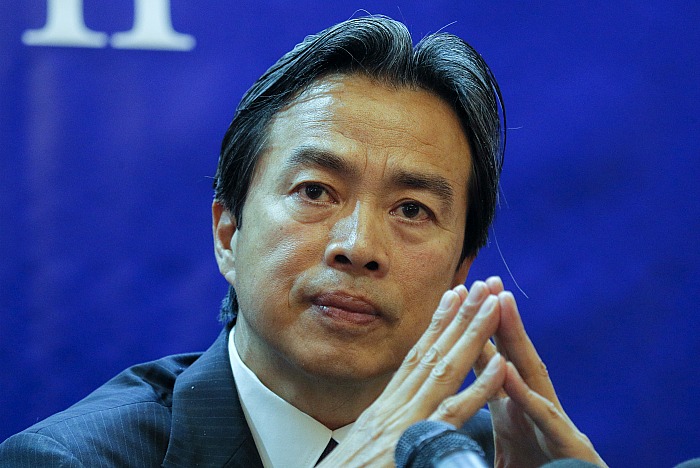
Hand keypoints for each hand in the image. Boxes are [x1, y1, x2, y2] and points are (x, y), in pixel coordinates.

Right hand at [320, 281, 507, 466]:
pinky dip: (478, 389)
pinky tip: (500, 366)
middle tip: (481, 287)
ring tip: (493, 307)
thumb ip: (387, 425)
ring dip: (472, 336)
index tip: (454, 296)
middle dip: (459, 317)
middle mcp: (395, 408)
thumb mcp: (365, 443)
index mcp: (385, 407)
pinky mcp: (413, 445)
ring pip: (445, 371)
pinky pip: (452, 413)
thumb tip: (400, 416)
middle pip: (432, 353)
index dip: (436, 324)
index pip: (415, 356)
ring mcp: (405, 423)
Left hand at [475, 277, 606, 467]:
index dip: (473, 331)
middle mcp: (533, 406)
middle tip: (485, 280)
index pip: (488, 362)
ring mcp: (552, 422)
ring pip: (531, 373)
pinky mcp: (566, 445)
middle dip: (498, 318)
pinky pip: (541, 416)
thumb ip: (480, 424)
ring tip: (502, 302)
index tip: (458, 299)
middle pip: (511, 355)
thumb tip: (448, 411)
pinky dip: (525, 393)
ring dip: (516, 338)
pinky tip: (509, 370)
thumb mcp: (503, 446)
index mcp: (512, 407)